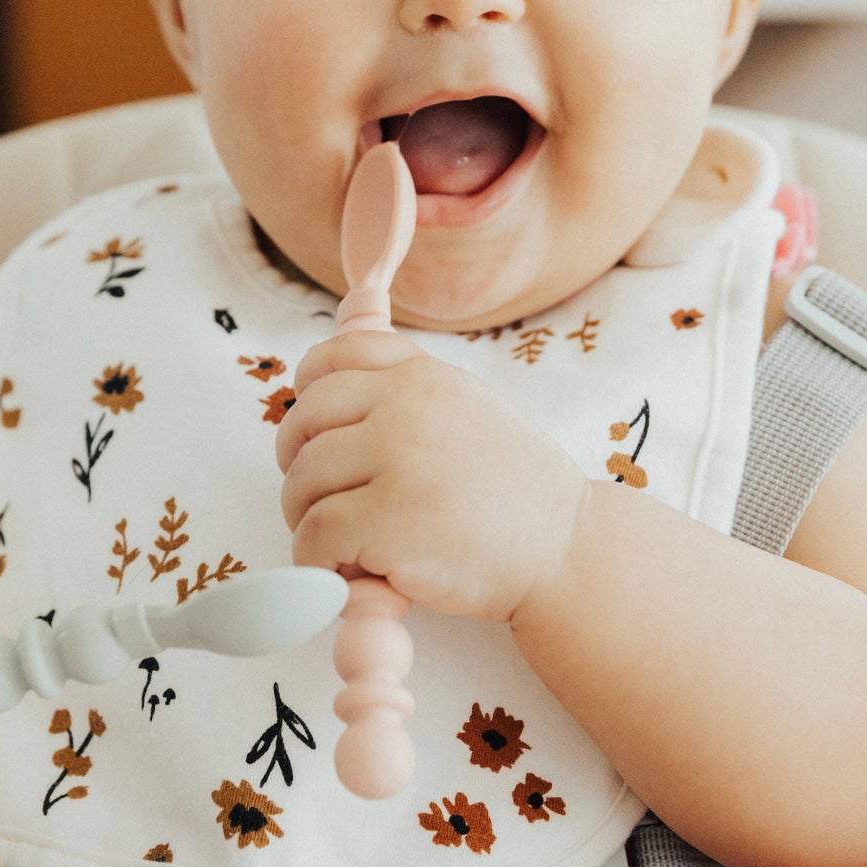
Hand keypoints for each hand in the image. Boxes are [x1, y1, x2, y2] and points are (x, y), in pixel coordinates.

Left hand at [276, 329, 586, 622]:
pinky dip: (323, 563)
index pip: (328, 360)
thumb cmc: (512, 488)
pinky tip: (360, 572)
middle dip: (301, 469)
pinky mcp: (388, 519)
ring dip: (311, 522)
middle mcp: (406, 406)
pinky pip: (314, 536)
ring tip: (353, 544)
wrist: (566, 549)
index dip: (308, 401)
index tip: (322, 438)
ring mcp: (397, 460)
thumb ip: (405, 371)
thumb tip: (356, 293)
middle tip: (332, 503)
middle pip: (303, 424)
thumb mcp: (464, 402)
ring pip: (301, 483)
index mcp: (422, 376)